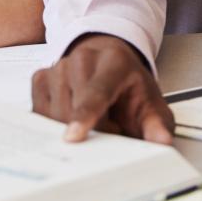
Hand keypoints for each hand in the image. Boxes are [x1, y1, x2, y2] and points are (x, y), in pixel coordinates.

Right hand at [31, 33, 173, 143]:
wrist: (110, 62)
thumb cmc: (129, 86)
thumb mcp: (150, 103)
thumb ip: (157, 124)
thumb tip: (162, 142)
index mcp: (114, 62)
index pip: (98, 91)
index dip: (85, 115)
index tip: (74, 136)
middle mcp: (82, 59)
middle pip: (72, 109)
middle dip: (90, 133)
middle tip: (112, 131)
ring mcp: (58, 66)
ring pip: (53, 115)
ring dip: (71, 130)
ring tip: (95, 121)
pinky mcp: (40, 78)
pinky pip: (40, 115)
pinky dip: (54, 126)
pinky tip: (71, 119)